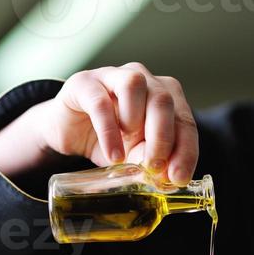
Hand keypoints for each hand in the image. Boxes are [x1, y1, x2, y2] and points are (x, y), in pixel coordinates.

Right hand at [38, 64, 198, 183]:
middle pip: (163, 100)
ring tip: (126, 152)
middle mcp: (144, 80)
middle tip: (154, 168)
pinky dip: (109, 132)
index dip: (185, 150)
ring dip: (136, 122)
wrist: (68, 133)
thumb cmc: (108, 140)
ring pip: (135, 85)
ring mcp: (113, 76)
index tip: (179, 178)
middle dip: (162, 138)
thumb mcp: (134, 156)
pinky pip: (100, 102)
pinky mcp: (84, 83)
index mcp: (164, 97)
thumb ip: (151, 160)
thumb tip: (166, 175)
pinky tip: (112, 154)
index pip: (184, 120)